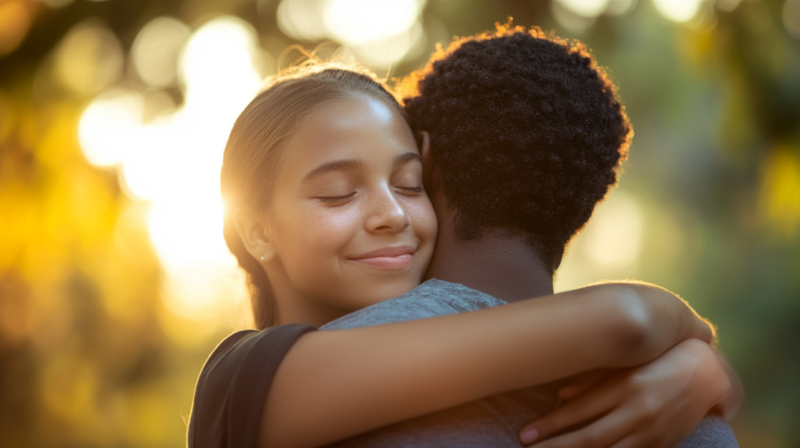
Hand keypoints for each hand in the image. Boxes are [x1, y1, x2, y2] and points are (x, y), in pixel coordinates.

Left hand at [519, 339, 730, 447]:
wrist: (706, 374)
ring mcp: (650, 432)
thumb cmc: (658, 361)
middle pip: (589, 437)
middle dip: (556, 446)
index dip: (550, 424)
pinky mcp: (661, 445)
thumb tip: (560, 394)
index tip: (527, 433)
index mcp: (625, 386)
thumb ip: (593, 378)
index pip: (579, 411)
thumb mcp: (625, 363)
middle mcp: (637, 411)